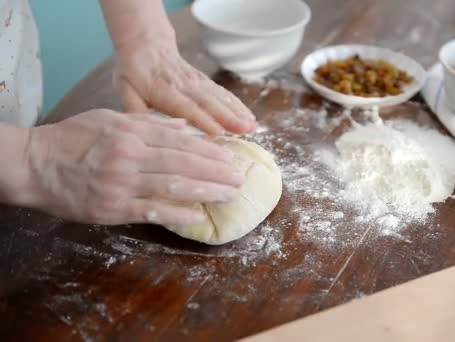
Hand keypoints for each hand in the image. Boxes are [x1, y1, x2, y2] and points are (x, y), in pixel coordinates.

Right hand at [26, 110, 242, 225]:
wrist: (35, 164)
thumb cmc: (73, 139)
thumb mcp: (110, 119)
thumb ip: (149, 123)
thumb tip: (183, 127)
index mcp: (130, 133)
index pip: (180, 142)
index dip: (209, 151)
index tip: (230, 157)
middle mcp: (129, 157)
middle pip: (182, 163)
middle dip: (216, 172)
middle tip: (239, 178)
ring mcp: (121, 184)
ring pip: (172, 186)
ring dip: (205, 191)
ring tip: (229, 194)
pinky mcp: (112, 207)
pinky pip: (150, 211)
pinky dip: (175, 213)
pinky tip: (197, 214)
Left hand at [114, 38, 255, 135]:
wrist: (146, 46)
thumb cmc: (134, 73)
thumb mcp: (125, 90)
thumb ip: (134, 111)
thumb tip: (144, 130)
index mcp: (163, 90)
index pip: (185, 106)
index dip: (201, 118)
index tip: (217, 132)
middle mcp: (184, 85)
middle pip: (209, 102)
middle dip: (228, 116)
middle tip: (244, 130)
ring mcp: (197, 82)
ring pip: (220, 97)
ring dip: (237, 111)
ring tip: (252, 126)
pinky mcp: (205, 82)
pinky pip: (224, 94)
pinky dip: (238, 105)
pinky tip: (250, 117)